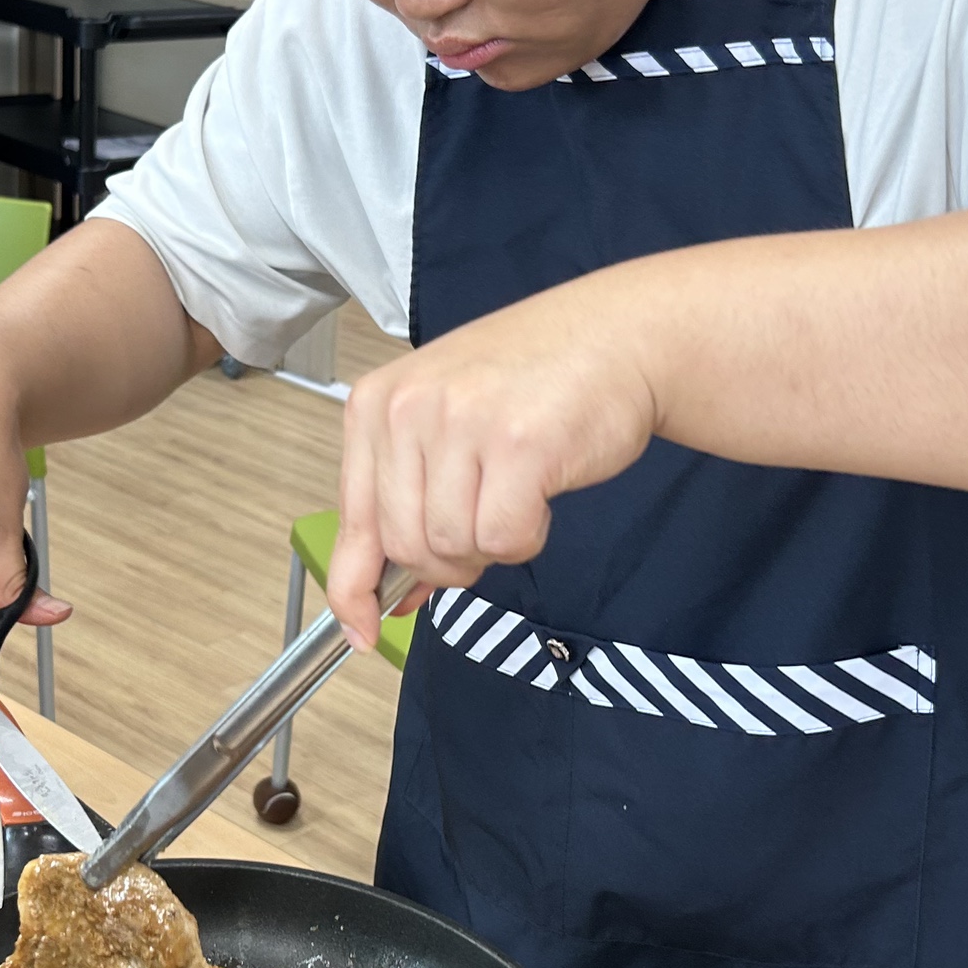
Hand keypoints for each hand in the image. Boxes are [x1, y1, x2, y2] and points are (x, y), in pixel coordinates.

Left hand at [327, 279, 659, 647]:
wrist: (616, 337)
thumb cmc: (533, 379)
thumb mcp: (443, 422)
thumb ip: (407, 500)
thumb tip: (388, 595)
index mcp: (375, 405)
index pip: (351, 522)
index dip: (355, 589)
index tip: (363, 630)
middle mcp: (407, 409)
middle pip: (405, 546)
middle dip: (448, 561)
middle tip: (487, 523)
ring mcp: (461, 423)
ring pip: (451, 547)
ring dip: (491, 545)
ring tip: (517, 493)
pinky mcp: (518, 445)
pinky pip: (502, 540)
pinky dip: (526, 537)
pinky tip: (540, 493)